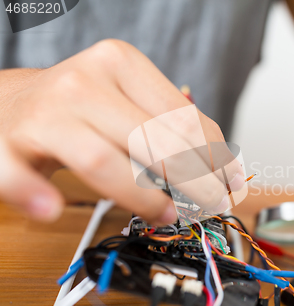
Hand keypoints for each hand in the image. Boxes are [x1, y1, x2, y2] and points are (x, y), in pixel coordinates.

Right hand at [0, 39, 243, 222]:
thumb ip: (168, 126)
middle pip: (154, 141)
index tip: (231, 181)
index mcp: (120, 63)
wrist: (7, 101)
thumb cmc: (77, 106)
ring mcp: (44, 113)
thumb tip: (221, 167)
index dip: (215, 156)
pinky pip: (18, 175)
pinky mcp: (4, 145)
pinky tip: (51, 208)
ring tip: (166, 215)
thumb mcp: (127, 99)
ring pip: (103, 162)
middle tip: (213, 205)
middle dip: (195, 182)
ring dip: (142, 198)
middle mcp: (84, 82)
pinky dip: (35, 194)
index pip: (183, 117)